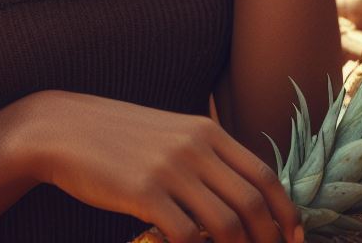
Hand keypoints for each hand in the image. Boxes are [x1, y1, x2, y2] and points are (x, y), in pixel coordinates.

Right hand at [26, 91, 301, 242]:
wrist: (66, 129)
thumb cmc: (119, 137)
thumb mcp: (170, 134)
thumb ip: (205, 155)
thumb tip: (239, 193)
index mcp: (206, 131)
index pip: (264, 174)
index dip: (286, 211)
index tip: (295, 238)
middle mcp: (195, 146)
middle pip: (252, 203)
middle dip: (269, 240)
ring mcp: (170, 168)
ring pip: (226, 224)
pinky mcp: (143, 192)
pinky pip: (186, 236)